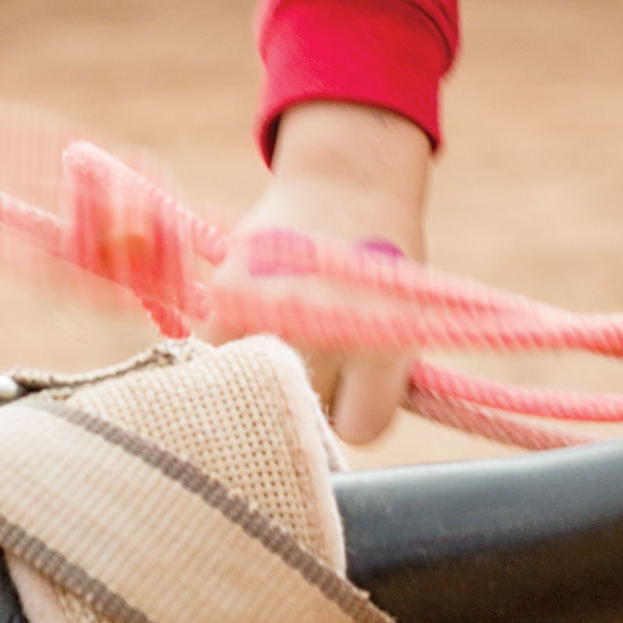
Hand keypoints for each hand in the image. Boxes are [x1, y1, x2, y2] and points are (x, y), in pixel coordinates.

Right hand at [237, 100, 436, 444]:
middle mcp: (329, 332)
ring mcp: (274, 312)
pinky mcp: (229, 295)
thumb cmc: (382, 266)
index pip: (358, 429)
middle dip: (312, 392)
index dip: (357, 410)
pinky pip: (218, 355)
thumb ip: (371, 385)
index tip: (360, 386)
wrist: (348, 182)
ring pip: (254, 389)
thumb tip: (310, 440)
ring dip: (265, 371)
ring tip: (288, 332)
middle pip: (304, 415)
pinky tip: (256, 317)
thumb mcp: (405, 326)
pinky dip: (231, 345)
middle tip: (322, 353)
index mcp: (387, 346)